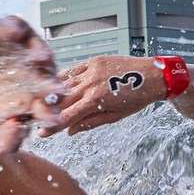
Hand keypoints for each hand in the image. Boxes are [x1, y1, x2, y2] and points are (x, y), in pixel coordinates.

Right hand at [0, 16, 65, 154]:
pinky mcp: (19, 31)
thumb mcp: (8, 114)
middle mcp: (43, 72)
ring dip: (40, 55)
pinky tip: (12, 31)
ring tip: (40, 58)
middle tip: (58, 93)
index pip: (49, 106)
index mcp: (43, 94)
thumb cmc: (10, 90)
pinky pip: (18, 29)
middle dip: (52, 87)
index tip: (53, 123)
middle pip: (49, 80)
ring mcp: (33, 50)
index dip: (49, 113)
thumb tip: (0, 155)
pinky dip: (14, 29)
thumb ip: (8, 134)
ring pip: (39, 52)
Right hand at [38, 55, 166, 137]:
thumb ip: (91, 122)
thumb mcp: (115, 116)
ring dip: (55, 95)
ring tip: (47, 103)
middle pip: (62, 100)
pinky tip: (59, 85)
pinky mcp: (94, 60)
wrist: (153, 76)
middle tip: (40, 119)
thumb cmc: (138, 97)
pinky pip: (73, 70)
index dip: (53, 127)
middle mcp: (90, 84)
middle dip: (50, 111)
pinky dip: (65, 78)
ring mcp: (91, 70)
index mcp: (96, 100)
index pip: (68, 116)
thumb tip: (71, 131)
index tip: (42, 134)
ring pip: (65, 84)